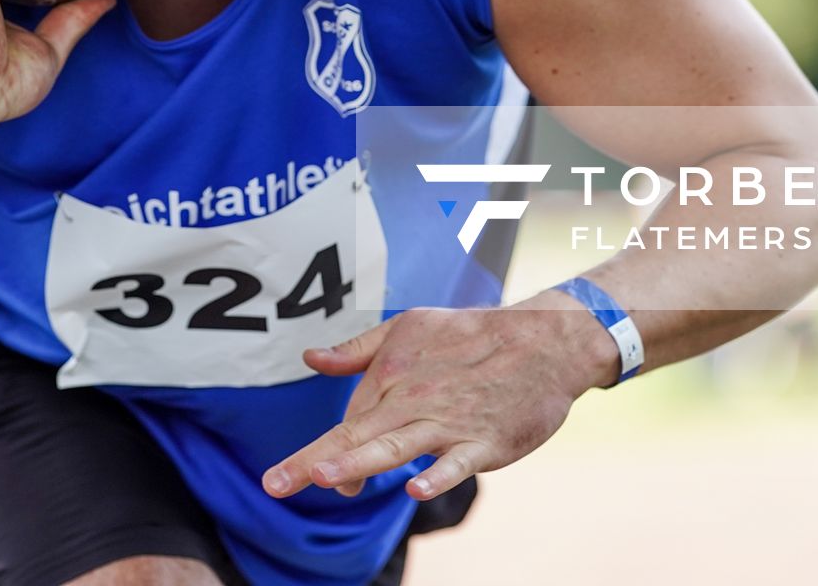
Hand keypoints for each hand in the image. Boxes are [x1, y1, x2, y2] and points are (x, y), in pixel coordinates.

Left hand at [261, 300, 616, 502]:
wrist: (544, 341)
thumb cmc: (472, 335)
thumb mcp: (409, 327)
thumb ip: (358, 350)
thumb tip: (309, 359)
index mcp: (393, 376)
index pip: (348, 420)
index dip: (321, 450)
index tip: (295, 477)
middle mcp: (414, 400)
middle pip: (357, 435)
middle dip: (313, 462)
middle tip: (273, 486)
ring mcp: (450, 422)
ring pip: (397, 446)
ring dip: (360, 461)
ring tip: (325, 477)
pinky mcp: (485, 442)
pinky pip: (457, 462)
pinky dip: (437, 474)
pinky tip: (415, 489)